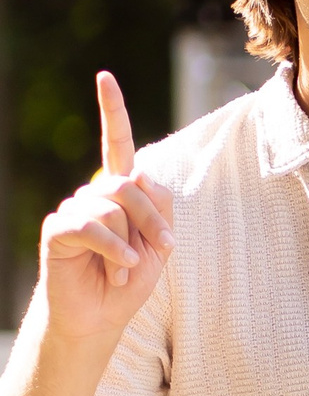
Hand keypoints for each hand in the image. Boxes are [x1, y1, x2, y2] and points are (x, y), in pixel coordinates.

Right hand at [39, 71, 174, 346]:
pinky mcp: (59, 228)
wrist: (100, 318)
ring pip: (115, 208)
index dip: (111, 110)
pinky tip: (118, 268)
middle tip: (161, 250)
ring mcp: (74, 208)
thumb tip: (139, 175)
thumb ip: (158, 205)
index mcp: (120, 191)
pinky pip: (93, 226)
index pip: (116, 144)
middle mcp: (94, 194)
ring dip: (131, 245)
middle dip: (153, 219)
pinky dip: (114, 249)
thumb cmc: (129, 280)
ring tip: (123, 270)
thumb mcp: (158, 243)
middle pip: (131, 183)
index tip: (104, 77)